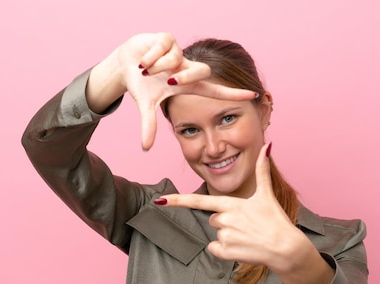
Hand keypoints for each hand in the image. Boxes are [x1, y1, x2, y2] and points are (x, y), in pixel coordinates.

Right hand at [116, 33, 256, 149]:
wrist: (125, 64)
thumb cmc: (141, 85)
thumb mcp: (147, 104)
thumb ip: (149, 125)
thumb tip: (145, 148)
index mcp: (187, 85)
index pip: (216, 90)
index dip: (233, 94)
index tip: (253, 95)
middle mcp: (187, 68)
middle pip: (202, 71)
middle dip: (186, 75)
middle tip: (170, 79)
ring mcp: (180, 52)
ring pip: (176, 59)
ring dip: (156, 66)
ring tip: (145, 70)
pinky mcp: (168, 38)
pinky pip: (162, 48)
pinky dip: (149, 56)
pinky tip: (143, 59)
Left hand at [157, 143, 334, 283]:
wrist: (286, 248)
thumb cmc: (276, 220)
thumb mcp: (266, 194)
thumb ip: (262, 170)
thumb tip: (268, 145)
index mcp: (231, 204)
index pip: (198, 201)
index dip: (178, 200)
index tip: (160, 201)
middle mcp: (225, 219)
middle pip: (214, 218)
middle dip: (228, 221)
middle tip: (247, 224)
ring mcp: (225, 236)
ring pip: (216, 233)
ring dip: (229, 235)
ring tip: (248, 236)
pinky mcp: (226, 252)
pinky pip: (215, 249)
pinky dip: (226, 250)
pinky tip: (243, 248)